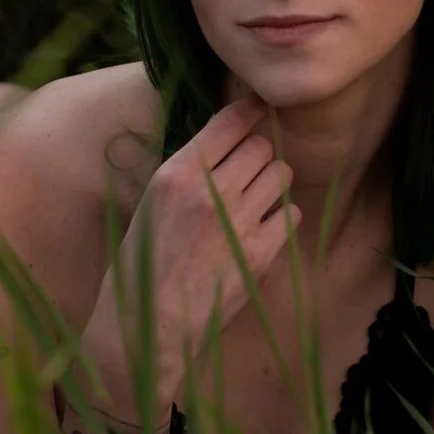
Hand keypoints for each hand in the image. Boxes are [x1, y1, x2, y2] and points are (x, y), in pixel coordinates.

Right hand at [98, 95, 296, 398]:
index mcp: (176, 175)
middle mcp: (210, 192)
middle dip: (258, 154)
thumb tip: (220, 142)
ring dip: (272, 183)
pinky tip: (262, 228)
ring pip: (281, 174)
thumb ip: (185, 173)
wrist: (149, 325)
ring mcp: (239, 222)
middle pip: (261, 146)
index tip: (256, 107)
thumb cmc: (142, 266)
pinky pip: (291, 214)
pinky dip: (281, 217)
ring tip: (255, 200)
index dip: (249, 110)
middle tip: (249, 171)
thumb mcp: (150, 204)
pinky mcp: (261, 253)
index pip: (228, 122)